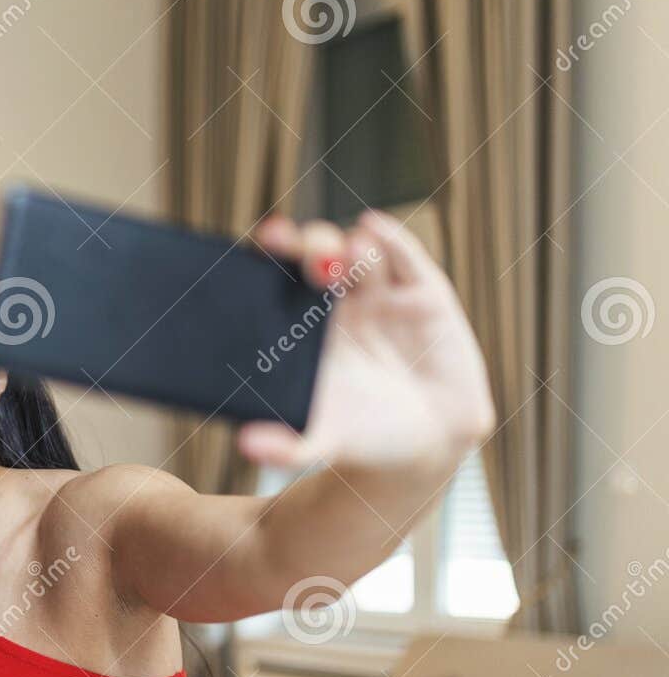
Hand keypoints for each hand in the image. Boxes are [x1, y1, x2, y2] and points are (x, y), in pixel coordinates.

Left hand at [246, 210, 494, 470]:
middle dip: (304, 245)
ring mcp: (380, 292)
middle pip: (315, 256)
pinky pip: (405, 257)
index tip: (258, 248)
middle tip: (288, 242)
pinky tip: (372, 229)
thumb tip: (248, 446)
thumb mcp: (323, 442)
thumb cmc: (363, 435)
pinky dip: (390, 239)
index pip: (278, 282)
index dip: (267, 260)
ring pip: (358, 251)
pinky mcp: (423, 293)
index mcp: (302, 328)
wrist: (428, 443)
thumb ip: (288, 447)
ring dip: (344, 245)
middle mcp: (337, 301)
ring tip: (340, 252)